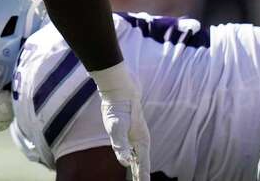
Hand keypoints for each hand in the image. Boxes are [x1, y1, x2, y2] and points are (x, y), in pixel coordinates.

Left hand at [91, 62, 150, 180]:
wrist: (120, 87)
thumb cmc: (118, 107)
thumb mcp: (116, 127)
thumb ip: (121, 145)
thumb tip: (126, 163)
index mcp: (141, 142)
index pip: (143, 165)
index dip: (142, 177)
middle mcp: (141, 139)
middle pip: (142, 162)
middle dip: (141, 174)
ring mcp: (136, 134)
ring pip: (139, 155)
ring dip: (138, 166)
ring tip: (136, 176)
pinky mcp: (130, 129)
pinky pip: (133, 147)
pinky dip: (133, 156)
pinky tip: (130, 158)